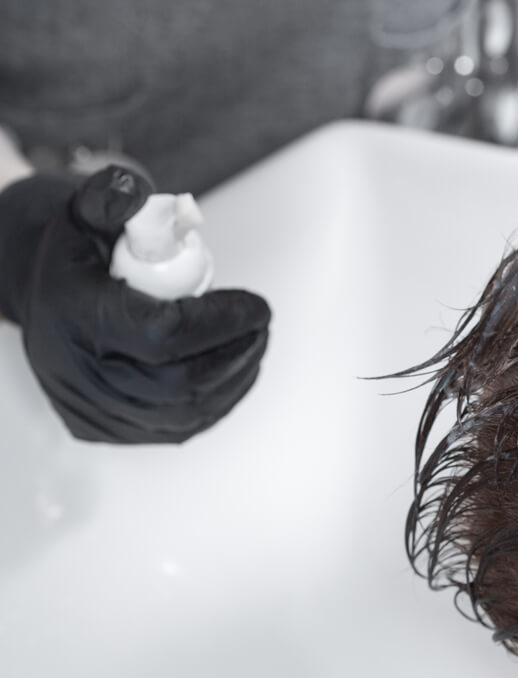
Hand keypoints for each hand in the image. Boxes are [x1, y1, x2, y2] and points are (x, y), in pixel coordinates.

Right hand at [0, 167, 270, 443]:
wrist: (45, 300)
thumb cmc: (78, 255)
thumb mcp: (85, 213)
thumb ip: (115, 197)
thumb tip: (146, 195)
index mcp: (77, 318)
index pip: (163, 336)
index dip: (221, 323)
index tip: (257, 306)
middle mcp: (81, 374)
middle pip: (182, 382)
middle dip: (236, 352)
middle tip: (262, 324)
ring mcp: (94, 410)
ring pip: (186, 411)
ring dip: (234, 377)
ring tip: (254, 342)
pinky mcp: (110, 431)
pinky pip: (179, 426)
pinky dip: (218, 399)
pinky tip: (235, 369)